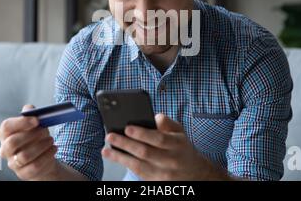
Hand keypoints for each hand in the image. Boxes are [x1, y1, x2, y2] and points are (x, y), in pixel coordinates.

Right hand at [0, 104, 57, 180]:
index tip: (36, 120)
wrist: (43, 156)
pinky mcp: (23, 173)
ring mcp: (13, 163)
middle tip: (44, 130)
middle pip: (12, 143)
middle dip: (31, 135)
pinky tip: (53, 149)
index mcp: (6, 134)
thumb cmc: (36, 137)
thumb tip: (29, 108)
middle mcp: (6, 149)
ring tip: (51, 140)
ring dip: (41, 146)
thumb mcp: (35, 124)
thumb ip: (32, 114)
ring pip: (24, 156)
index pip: (6, 127)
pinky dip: (47, 156)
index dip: (21, 122)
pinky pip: (35, 166)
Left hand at [101, 113, 229, 180]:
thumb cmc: (182, 148)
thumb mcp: (180, 132)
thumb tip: (155, 117)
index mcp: (178, 145)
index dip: (142, 134)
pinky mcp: (157, 183)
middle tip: (110, 136)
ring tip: (106, 149)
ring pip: (138, 166)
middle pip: (145, 153)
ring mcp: (164, 175)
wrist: (195, 173)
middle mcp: (172, 161)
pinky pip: (139, 174)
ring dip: (120, 157)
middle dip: (125, 144)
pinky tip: (115, 157)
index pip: (159, 139)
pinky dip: (125, 165)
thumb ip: (168, 123)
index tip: (127, 128)